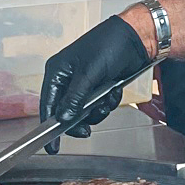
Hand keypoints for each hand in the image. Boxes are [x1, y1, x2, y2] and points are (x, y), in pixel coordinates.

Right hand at [38, 16, 150, 147]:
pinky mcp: (99, 86)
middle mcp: (67, 78)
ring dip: (98, 111)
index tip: (51, 146)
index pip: (48, 104)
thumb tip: (63, 118)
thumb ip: (75, 98)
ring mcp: (84, 83)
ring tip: (107, 99)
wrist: (136, 37)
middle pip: (66, 111)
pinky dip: (108, 102)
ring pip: (85, 111)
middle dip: (80, 119)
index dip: (49, 126)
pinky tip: (114, 91)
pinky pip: (98, 105)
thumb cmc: (109, 45)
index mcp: (57, 71)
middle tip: (87, 130)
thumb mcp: (90, 73)